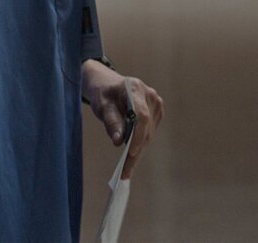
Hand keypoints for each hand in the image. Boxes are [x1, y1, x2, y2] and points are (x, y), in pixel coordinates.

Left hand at [81, 60, 163, 177]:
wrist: (109, 84)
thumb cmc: (103, 93)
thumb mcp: (102, 105)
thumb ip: (111, 121)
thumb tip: (118, 142)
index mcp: (135, 88)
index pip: (141, 115)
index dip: (137, 135)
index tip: (130, 152)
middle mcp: (150, 96)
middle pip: (145, 128)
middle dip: (135, 152)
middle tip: (124, 173)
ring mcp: (156, 105)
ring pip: (148, 134)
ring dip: (137, 153)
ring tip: (126, 172)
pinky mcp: (156, 114)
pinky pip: (148, 133)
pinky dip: (139, 147)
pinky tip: (131, 161)